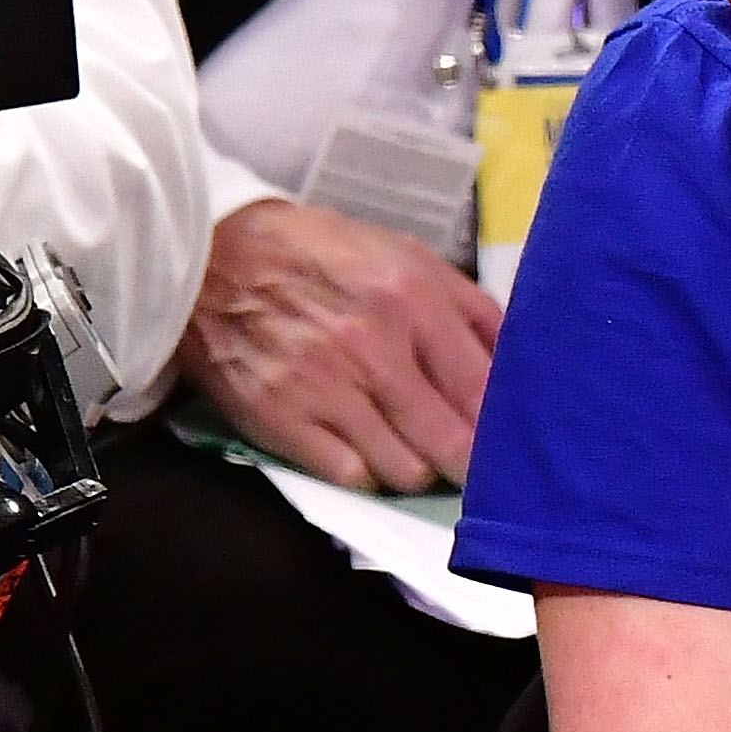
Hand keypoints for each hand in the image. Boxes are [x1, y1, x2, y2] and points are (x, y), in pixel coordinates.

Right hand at [179, 193, 498, 490]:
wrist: (211, 255)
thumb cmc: (322, 255)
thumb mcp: (406, 254)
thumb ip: (470, 307)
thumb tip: (520, 363)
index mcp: (412, 300)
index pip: (482, 391)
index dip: (503, 430)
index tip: (511, 444)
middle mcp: (372, 348)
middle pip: (452, 444)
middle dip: (471, 463)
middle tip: (472, 463)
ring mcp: (323, 388)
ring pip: (405, 470)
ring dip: (417, 468)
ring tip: (413, 450)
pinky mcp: (280, 419)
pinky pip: (350, 477)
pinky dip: (366, 473)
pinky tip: (366, 451)